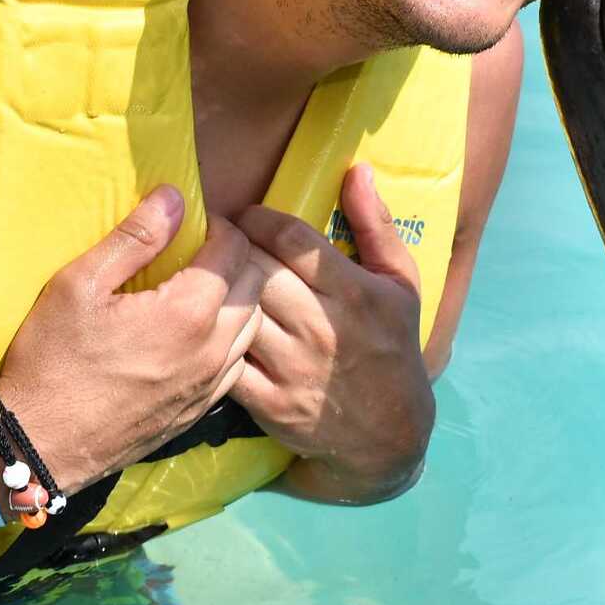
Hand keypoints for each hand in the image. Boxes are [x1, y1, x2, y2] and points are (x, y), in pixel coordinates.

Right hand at [0, 185, 275, 489]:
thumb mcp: (80, 285)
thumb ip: (134, 238)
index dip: (220, 227)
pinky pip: (237, 365)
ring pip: (252, 328)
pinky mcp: (199, 412)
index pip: (236, 250)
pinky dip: (229, 340)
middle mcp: (212, 350)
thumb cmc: (51, 360)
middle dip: (236, 259)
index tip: (195, 224)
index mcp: (188, 313)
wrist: (39, 445)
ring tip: (200, 289)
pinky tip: (196, 334)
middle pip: (254, 287)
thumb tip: (175, 198)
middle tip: (200, 251)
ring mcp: (209, 386)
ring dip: (237, 300)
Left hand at [232, 165, 434, 502]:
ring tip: (202, 276)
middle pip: (256, 270)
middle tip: (214, 239)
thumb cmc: (394, 346)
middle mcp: (323, 327)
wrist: (390, 434)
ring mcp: (293, 367)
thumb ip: (376, 225)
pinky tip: (206, 325)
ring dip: (215, 290)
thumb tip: (356, 170)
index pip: (291, 239)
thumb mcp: (401, 283)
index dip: (258, 219)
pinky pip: (226, 360)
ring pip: (236, 311)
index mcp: (354, 292)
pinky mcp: (270, 403)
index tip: (244, 215)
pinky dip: (211, 339)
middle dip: (230, 248)